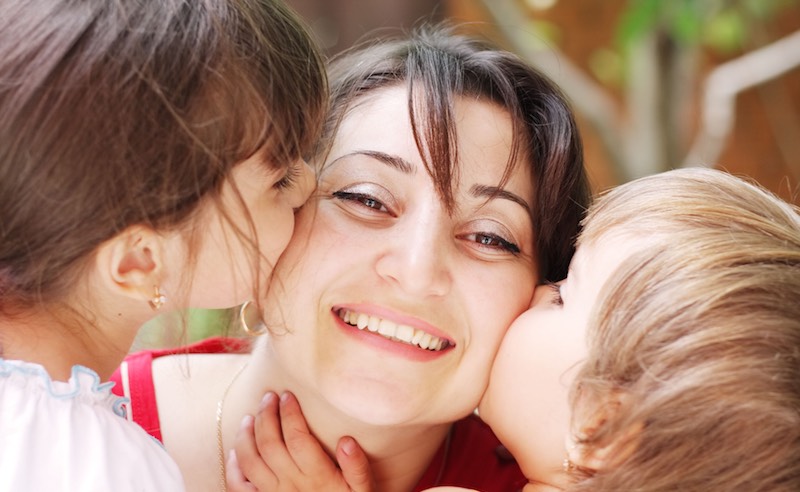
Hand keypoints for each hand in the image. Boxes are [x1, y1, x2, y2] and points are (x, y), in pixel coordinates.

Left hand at [227, 391, 373, 491]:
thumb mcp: (363, 490)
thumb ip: (357, 467)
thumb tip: (347, 440)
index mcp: (317, 476)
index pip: (297, 437)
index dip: (289, 413)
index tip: (287, 395)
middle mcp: (291, 484)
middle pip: (270, 444)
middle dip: (267, 415)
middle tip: (268, 397)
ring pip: (250, 461)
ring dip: (246, 435)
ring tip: (250, 416)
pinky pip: (239, 487)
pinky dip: (233, 467)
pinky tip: (236, 450)